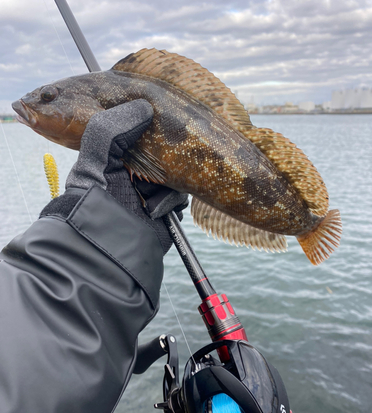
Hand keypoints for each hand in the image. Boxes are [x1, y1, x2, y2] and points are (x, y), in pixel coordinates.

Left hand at [45, 100, 187, 253]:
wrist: (108, 249)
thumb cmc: (95, 201)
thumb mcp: (95, 159)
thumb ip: (110, 128)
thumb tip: (144, 106)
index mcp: (114, 161)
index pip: (137, 137)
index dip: (148, 129)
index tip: (158, 121)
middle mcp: (132, 177)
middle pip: (161, 156)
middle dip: (162, 159)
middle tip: (163, 157)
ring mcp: (149, 196)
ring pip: (174, 177)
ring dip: (165, 185)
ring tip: (147, 195)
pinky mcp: (164, 213)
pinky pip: (179, 199)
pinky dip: (170, 203)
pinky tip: (153, 211)